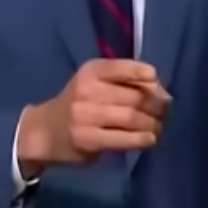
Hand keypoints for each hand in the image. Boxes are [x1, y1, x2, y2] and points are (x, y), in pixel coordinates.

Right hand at [16, 59, 170, 177]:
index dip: (146, 75)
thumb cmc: (77, 104)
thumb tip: (163, 93)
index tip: (157, 83)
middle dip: (156, 105)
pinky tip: (149, 140)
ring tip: (157, 127)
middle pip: (135, 96)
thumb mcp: (93, 84)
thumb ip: (123, 83)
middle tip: (164, 112)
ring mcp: (86, 115)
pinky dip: (143, 139)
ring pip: (132, 117)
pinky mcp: (88, 139)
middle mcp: (87, 89)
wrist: (44, 131)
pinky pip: (124, 139)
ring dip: (152, 124)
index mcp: (90, 71)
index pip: (124, 68)